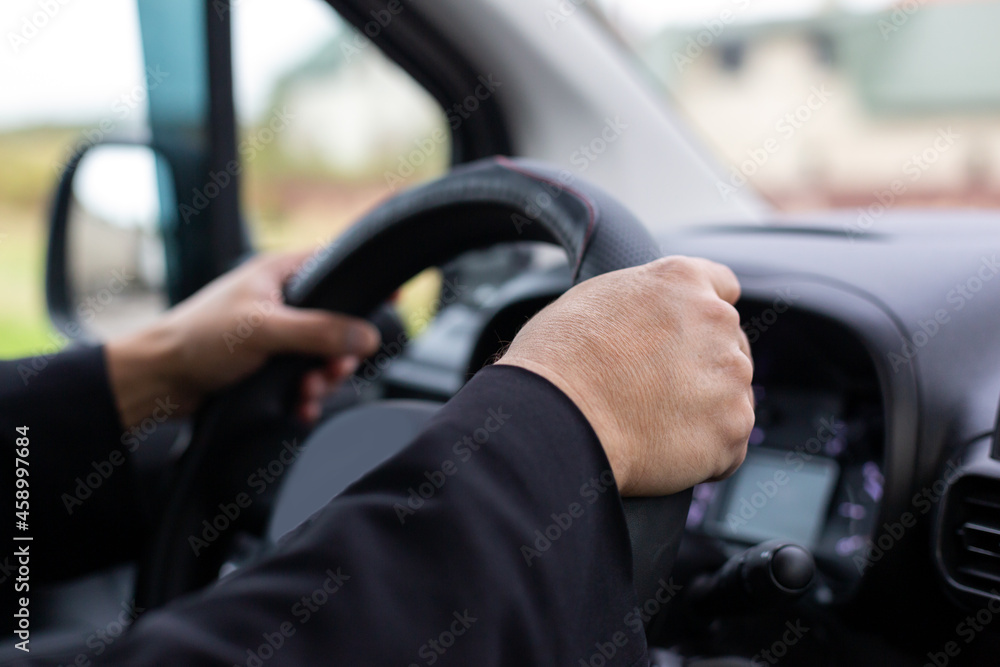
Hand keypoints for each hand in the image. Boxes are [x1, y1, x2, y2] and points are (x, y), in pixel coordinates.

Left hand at [106, 251, 380, 427]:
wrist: (159, 381)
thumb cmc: (197, 339)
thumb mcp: (264, 329)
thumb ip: (318, 331)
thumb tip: (366, 335)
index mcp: (280, 273)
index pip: (336, 268)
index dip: (364, 283)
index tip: (393, 297)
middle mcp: (281, 301)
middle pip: (337, 323)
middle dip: (338, 354)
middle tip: (332, 372)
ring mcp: (275, 335)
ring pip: (322, 356)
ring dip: (321, 380)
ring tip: (306, 394)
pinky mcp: (268, 365)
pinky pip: (304, 379)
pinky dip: (307, 397)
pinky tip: (300, 409)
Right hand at [497, 256, 753, 496]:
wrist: (555, 418)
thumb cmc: (556, 361)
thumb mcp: (593, 299)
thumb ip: (640, 303)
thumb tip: (646, 323)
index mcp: (681, 280)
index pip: (722, 286)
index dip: (703, 318)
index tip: (696, 338)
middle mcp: (716, 319)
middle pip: (730, 348)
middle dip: (702, 370)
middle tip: (656, 394)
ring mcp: (730, 374)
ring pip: (731, 398)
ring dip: (704, 413)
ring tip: (651, 426)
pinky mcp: (732, 427)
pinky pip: (729, 447)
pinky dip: (705, 455)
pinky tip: (663, 451)